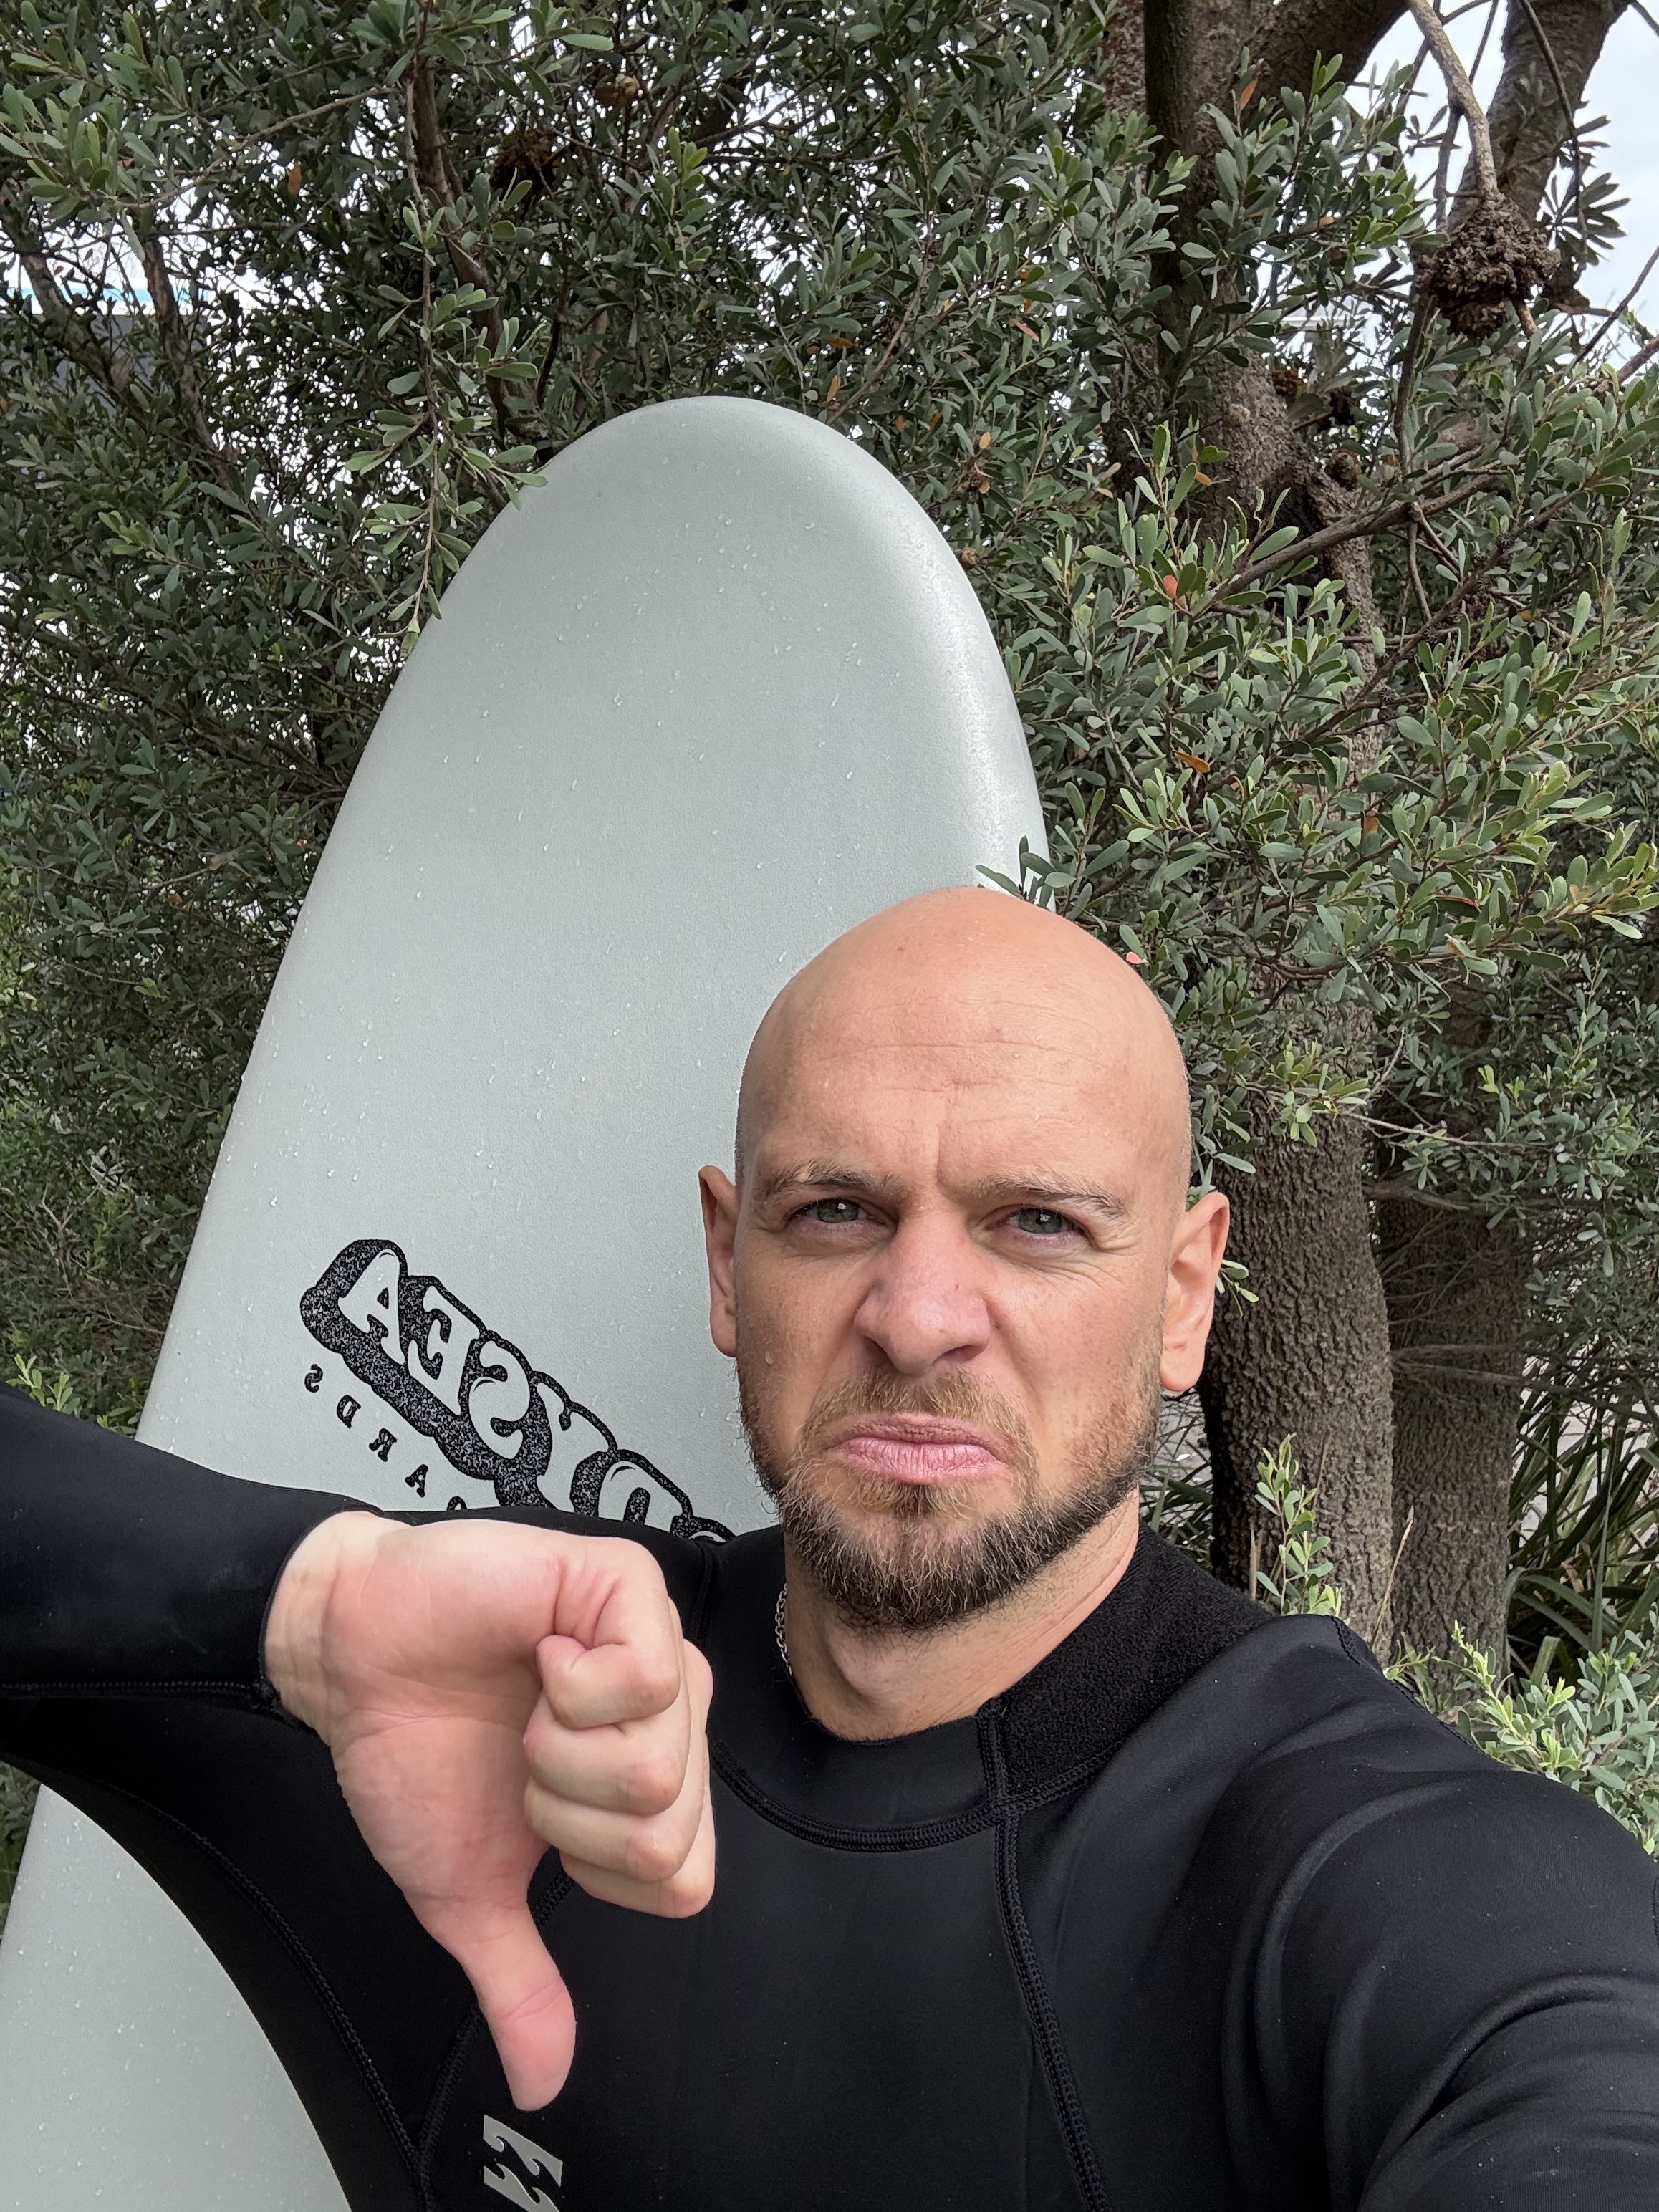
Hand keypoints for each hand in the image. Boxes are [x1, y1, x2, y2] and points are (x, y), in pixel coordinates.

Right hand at [264, 1512, 713, 2107]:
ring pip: (655, 1762)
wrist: (350, 1656)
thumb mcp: (468, 1891)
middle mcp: (670, 1711)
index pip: (684, 1876)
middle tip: (522, 1759)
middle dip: (564, 1814)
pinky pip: (647, 1675)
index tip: (537, 1822)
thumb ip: (520, 1983)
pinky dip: (569, 1687)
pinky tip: (539, 1655)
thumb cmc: (413, 1750)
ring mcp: (656, 1643)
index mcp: (650, 1776)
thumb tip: (541, 2081)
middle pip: (666, 1826)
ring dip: (558, 1753)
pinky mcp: (628, 1585)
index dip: (596, 1870)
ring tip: (526, 1708)